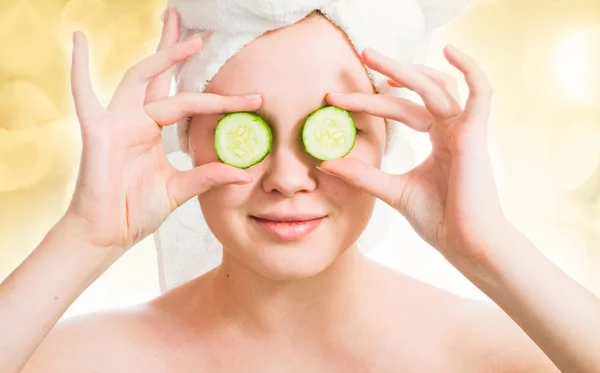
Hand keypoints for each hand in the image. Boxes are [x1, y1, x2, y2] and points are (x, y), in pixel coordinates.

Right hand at [64, 9, 261, 250]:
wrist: (109, 234)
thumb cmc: (136, 210)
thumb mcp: (181, 189)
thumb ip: (208, 177)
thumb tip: (244, 174)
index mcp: (154, 130)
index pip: (190, 104)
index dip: (221, 100)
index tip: (254, 99)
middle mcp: (136, 119)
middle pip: (160, 76)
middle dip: (177, 51)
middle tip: (200, 31)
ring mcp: (117, 122)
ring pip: (141, 79)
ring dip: (163, 57)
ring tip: (189, 38)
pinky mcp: (98, 131)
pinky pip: (84, 95)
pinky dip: (79, 69)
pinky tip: (79, 40)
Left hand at [318, 45, 507, 259]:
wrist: (466, 245)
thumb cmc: (439, 220)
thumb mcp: (391, 191)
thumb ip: (362, 175)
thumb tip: (325, 165)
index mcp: (437, 139)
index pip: (402, 110)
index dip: (371, 103)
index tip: (336, 100)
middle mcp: (451, 129)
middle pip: (417, 91)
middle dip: (387, 74)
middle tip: (359, 57)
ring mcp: (465, 129)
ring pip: (437, 86)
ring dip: (407, 69)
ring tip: (373, 57)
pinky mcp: (477, 134)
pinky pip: (480, 93)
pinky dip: (470, 69)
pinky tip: (451, 50)